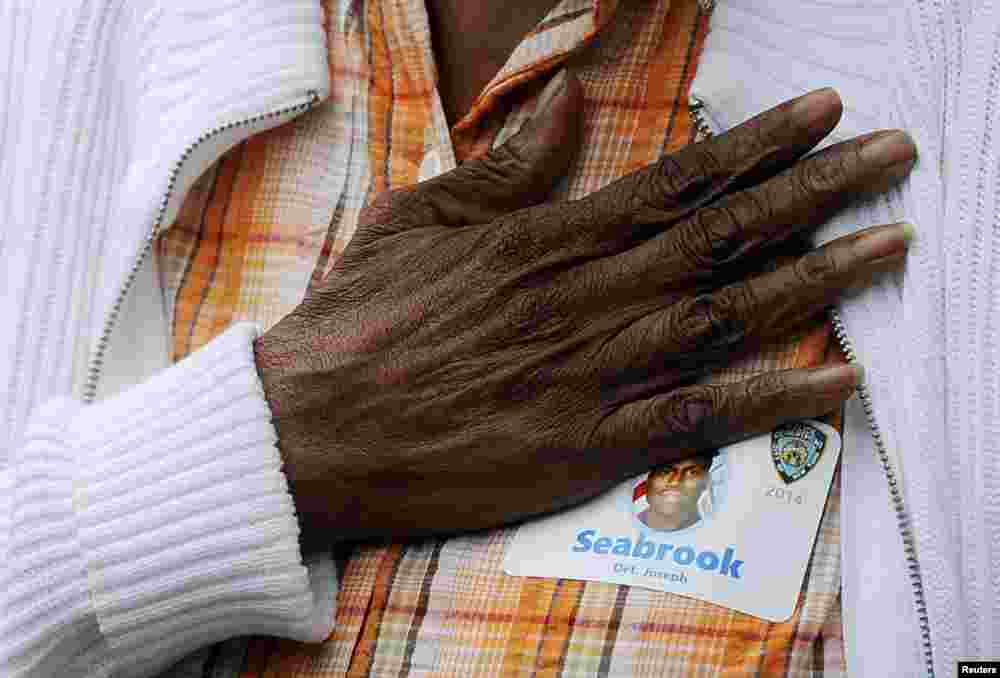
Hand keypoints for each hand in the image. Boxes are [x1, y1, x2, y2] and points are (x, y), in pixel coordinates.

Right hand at [255, 74, 914, 543]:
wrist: (310, 428)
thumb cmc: (359, 322)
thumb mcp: (418, 218)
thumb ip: (506, 165)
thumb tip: (566, 98)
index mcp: (544, 239)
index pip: (675, 182)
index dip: (758, 146)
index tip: (823, 115)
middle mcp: (583, 298)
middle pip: (723, 237)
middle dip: (819, 192)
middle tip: (894, 159)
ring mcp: (590, 374)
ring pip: (727, 316)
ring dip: (819, 279)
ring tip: (889, 244)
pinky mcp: (585, 447)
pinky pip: (697, 419)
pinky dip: (772, 400)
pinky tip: (837, 381)